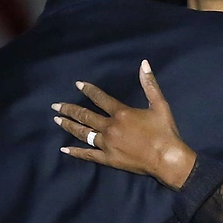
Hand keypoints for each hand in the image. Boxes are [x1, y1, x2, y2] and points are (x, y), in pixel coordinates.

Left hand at [52, 60, 195, 189]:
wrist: (167, 158)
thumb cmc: (164, 131)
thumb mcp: (160, 105)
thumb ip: (150, 84)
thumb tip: (144, 64)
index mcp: (121, 113)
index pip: (100, 99)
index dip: (88, 90)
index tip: (77, 84)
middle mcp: (110, 127)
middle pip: (85, 116)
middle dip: (69, 109)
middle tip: (55, 106)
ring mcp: (107, 144)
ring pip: (83, 133)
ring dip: (69, 126)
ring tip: (57, 120)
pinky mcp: (108, 159)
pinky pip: (88, 155)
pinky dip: (75, 152)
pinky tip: (64, 149)